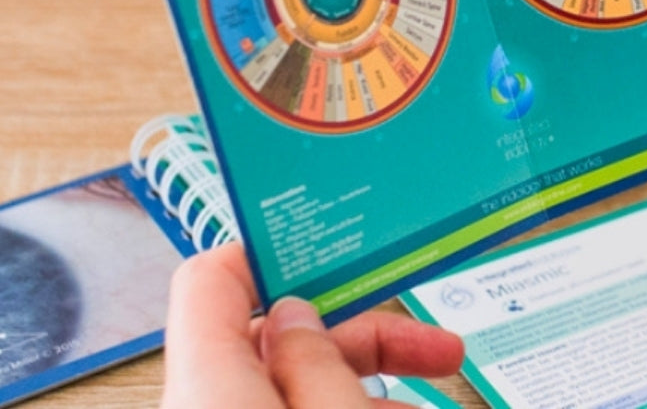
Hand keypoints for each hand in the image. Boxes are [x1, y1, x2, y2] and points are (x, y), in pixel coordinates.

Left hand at [162, 244, 464, 407]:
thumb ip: (318, 361)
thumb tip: (298, 315)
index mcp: (207, 382)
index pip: (215, 278)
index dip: (279, 253)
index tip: (347, 253)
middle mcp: (207, 403)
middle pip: (279, 341)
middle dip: (368, 339)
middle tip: (439, 349)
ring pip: (297, 389)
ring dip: (370, 387)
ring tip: (437, 402)